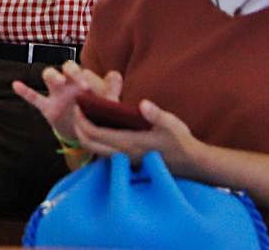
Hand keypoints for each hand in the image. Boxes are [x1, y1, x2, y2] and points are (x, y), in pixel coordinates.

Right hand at [12, 60, 122, 140]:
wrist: (86, 133)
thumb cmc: (97, 112)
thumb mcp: (107, 103)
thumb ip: (112, 89)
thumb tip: (115, 74)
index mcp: (82, 80)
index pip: (79, 69)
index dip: (82, 74)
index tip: (88, 86)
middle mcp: (69, 83)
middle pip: (64, 67)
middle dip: (70, 71)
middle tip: (78, 83)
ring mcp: (56, 94)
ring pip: (49, 76)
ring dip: (52, 76)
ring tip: (58, 81)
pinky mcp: (48, 108)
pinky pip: (35, 97)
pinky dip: (25, 91)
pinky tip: (16, 85)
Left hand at [74, 98, 205, 174]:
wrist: (192, 164)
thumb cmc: (181, 142)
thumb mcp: (172, 124)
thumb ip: (156, 115)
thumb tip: (143, 104)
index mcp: (129, 143)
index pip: (94, 133)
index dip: (81, 119)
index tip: (78, 104)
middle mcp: (123, 154)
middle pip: (88, 143)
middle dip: (78, 127)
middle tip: (77, 110)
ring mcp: (125, 160)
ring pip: (95, 150)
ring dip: (85, 135)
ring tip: (85, 117)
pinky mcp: (128, 161)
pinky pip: (104, 153)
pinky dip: (95, 141)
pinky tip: (100, 128)